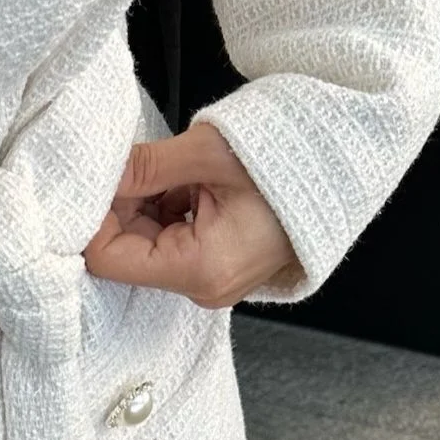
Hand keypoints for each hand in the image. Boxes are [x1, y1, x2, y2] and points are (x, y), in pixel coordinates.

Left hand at [82, 120, 300, 307]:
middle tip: (135, 162)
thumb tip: (92, 173)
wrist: (347, 165)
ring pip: (147, 242)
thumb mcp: (207, 153)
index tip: (93, 180)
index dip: (92, 218)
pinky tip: (187, 179)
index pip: (109, 259)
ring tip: (176, 168)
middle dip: (120, 205)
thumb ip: (142, 166)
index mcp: (201, 268)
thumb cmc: (293, 160)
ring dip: (145, 202)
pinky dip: (166, 205)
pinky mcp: (219, 263)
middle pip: (127, 251)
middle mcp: (205, 286)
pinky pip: (172, 238)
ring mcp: (213, 278)